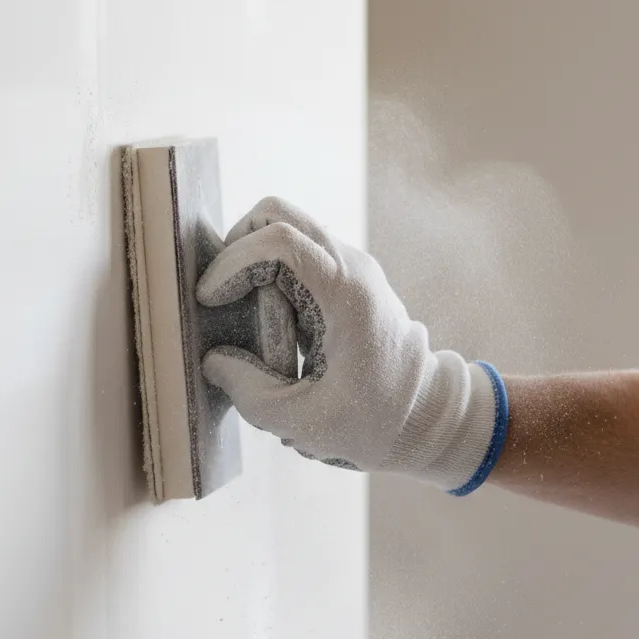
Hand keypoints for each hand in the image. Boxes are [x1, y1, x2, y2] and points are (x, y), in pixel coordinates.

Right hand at [196, 198, 507, 493]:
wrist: (429, 418)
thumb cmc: (375, 423)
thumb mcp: (302, 420)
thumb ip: (248, 391)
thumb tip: (213, 359)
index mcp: (346, 292)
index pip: (279, 241)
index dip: (232, 263)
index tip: (210, 300)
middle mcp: (352, 266)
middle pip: (279, 214)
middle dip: (237, 247)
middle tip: (221, 295)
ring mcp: (353, 267)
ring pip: (287, 229)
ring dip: (254, 261)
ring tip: (243, 314)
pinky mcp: (348, 279)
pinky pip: (299, 254)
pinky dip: (271, 274)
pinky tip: (267, 322)